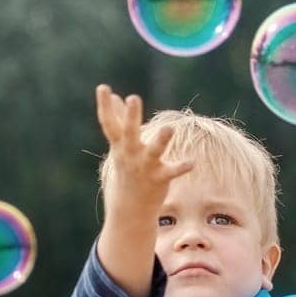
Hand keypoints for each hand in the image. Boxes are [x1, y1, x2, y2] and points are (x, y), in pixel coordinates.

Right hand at [96, 83, 194, 210]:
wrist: (130, 209)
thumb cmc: (126, 170)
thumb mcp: (119, 146)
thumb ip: (119, 120)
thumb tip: (117, 97)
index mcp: (119, 145)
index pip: (109, 123)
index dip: (105, 105)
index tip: (103, 87)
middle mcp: (130, 154)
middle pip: (129, 133)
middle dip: (131, 116)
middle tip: (133, 98)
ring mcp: (144, 167)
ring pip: (153, 152)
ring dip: (161, 141)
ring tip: (169, 128)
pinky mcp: (159, 178)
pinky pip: (171, 172)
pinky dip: (181, 167)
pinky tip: (192, 162)